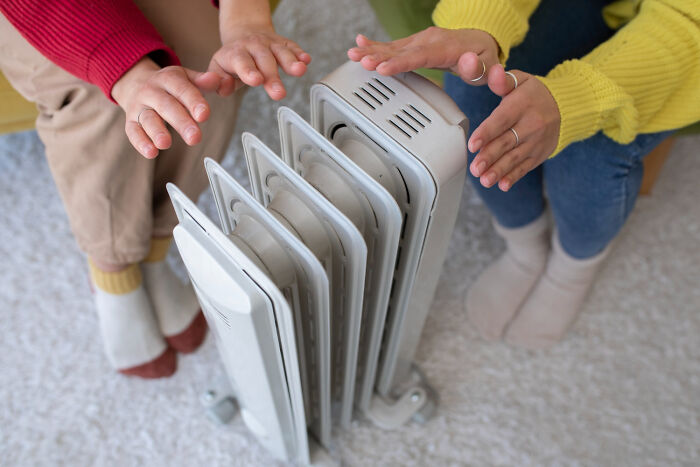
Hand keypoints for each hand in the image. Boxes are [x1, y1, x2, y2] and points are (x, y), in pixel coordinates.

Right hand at [112, 58, 221, 158]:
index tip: (204, 115)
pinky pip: (133, 131)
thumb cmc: (170, 85)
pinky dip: (141, 143)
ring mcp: (139, 106)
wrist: (135, 82)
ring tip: (166, 144)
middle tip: (194, 138)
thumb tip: (218, 80)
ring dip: (156, 132)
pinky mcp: (130, 121)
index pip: (181, 89)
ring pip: (147, 119)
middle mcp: (151, 91)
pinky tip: (152, 152)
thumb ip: (202, 81)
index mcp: (168, 78)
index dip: (193, 101)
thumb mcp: (186, 78)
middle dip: (180, 122)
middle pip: (165, 106)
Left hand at [209, 23, 310, 99]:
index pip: (242, 62)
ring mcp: (270, 44)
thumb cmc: (233, 59)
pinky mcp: (283, 44)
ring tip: (299, 71)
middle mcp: (254, 46)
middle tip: (279, 93)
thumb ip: (219, 82)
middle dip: (272, 76)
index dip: (248, 71)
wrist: (244, 34)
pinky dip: (300, 54)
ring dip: (291, 61)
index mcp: (236, 53)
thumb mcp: (218, 69)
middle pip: (264, 60)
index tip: (256, 81)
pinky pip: (292, 47)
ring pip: (281, 51)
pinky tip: (306, 60)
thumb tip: (224, 88)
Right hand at [347, 27, 498, 83]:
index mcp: (446, 48)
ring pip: (394, 46)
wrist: (480, 41)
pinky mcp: (415, 43)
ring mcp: (421, 40)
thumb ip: (478, 67)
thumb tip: (467, 62)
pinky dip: (376, 44)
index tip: (384, 68)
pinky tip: (360, 42)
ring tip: (352, 53)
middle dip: (380, 56)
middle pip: (402, 50)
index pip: (420, 56)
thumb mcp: (488, 66)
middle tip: (361, 62)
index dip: (401, 63)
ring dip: (372, 50)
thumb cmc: (483, 58)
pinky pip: (394, 44)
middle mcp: (431, 40)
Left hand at [468, 65, 560, 191]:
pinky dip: (514, 176)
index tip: (472, 145)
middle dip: (490, 157)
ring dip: (499, 171)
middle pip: (507, 142)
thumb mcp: (521, 80)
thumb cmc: (534, 94)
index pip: (502, 120)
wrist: (568, 106)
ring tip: (485, 180)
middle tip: (475, 168)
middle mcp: (531, 124)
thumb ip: (503, 81)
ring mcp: (536, 141)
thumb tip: (494, 73)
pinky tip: (503, 185)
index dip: (486, 133)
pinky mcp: (540, 154)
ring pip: (515, 158)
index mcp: (522, 104)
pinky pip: (526, 167)